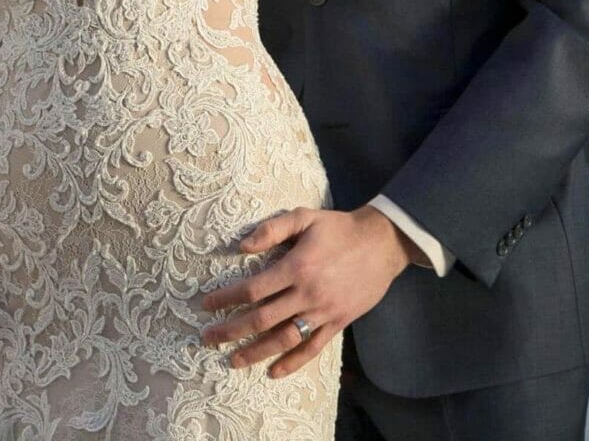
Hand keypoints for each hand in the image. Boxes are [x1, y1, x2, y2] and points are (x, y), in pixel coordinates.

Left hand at [196, 206, 411, 378]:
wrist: (382, 243)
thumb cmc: (338, 228)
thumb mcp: (304, 216)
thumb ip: (272, 229)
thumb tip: (241, 246)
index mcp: (296, 267)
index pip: (253, 289)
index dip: (226, 298)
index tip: (206, 305)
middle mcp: (307, 294)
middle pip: (262, 319)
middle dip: (231, 330)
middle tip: (208, 339)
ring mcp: (323, 312)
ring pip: (284, 339)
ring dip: (256, 352)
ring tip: (233, 360)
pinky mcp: (338, 323)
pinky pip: (313, 348)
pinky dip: (293, 363)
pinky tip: (274, 372)